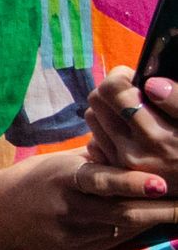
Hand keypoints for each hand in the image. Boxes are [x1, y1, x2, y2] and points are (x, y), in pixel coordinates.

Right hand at [0, 144, 177, 249]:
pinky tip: (147, 220)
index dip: (132, 183)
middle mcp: (67, 208)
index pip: (101, 181)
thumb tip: (140, 145)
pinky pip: (113, 239)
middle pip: (121, 213)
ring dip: (152, 219)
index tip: (161, 184)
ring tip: (177, 211)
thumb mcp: (65, 161)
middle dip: (160, 210)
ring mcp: (70, 233)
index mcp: (64, 177)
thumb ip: (101, 159)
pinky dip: (133, 229)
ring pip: (122, 229)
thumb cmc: (40, 178)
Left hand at [87, 66, 177, 182]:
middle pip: (97, 101)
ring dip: (108, 109)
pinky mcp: (116, 173)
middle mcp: (134, 152)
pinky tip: (129, 132)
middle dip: (112, 90)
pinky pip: (95, 140)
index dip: (122, 76)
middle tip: (133, 91)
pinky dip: (106, 130)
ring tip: (132, 111)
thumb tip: (152, 84)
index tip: (135, 77)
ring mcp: (122, 165)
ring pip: (92, 119)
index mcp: (157, 135)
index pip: (113, 90)